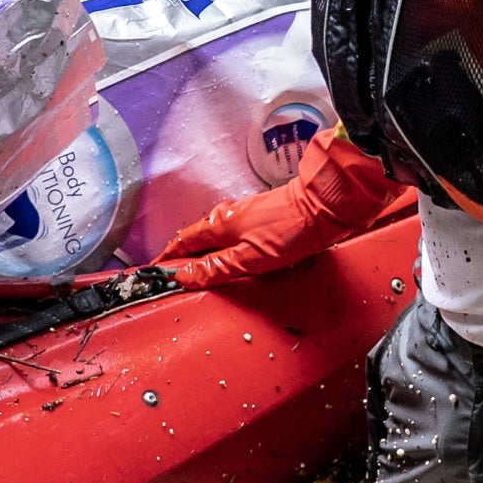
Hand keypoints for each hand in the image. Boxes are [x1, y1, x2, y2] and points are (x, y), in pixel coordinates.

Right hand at [152, 128, 407, 286]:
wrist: (326, 205)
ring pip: (216, 237)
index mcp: (219, 225)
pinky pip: (233, 235)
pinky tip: (232, 259)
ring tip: (199, 272)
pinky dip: (224, 249)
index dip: (168, 257)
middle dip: (184, 257)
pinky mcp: (261, 217)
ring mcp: (245, 215)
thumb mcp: (250, 258)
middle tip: (176, 277)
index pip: (182, 242)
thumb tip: (183, 275)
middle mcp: (227, 216)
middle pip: (197, 239)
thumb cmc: (290, 230)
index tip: (156, 271)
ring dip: (205, 254)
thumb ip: (216, 268)